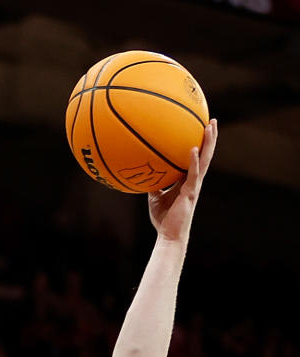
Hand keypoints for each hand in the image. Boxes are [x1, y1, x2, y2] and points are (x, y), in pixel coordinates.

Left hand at [149, 117, 217, 242]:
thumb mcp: (155, 197)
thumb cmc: (163, 219)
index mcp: (187, 181)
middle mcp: (194, 181)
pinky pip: (193, 175)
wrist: (169, 235)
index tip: (202, 127)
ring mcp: (194, 186)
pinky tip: (193, 149)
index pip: (196, 158)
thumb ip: (155, 183)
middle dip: (210, 138)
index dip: (201, 144)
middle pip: (205, 155)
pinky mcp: (190, 193)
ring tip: (210, 126)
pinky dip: (193, 162)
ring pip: (204, 161)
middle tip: (212, 120)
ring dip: (208, 143)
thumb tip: (144, 172)